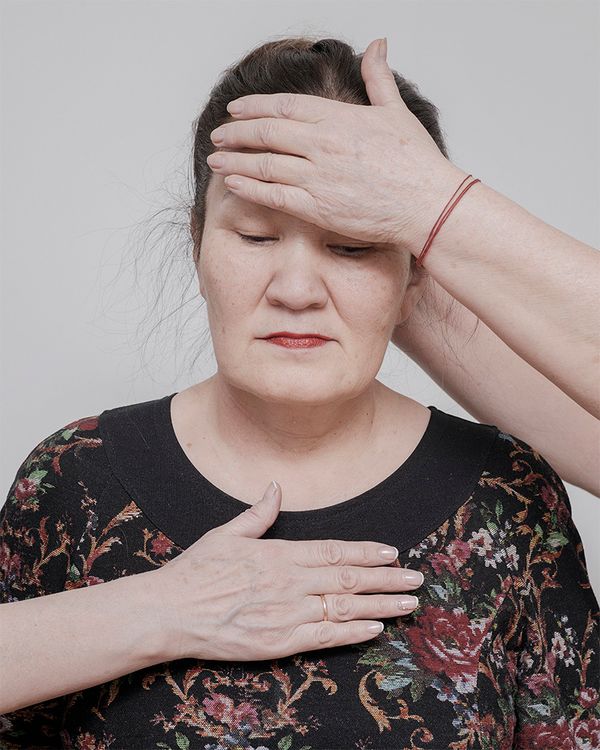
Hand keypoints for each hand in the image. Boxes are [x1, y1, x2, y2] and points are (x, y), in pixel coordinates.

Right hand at [153, 480, 422, 661]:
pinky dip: (353, 633)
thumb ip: (258, 513)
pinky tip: (375, 629)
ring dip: (381, 606)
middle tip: (416, 579)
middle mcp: (290, 583)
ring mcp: (287, 614)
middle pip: (348, 579)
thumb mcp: (226, 532)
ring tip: (408, 604)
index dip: (366, 552)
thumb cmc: (197, 571)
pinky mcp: (279, 643)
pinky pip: (325, 637)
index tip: (392, 553)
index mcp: (280, 554)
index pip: (334, 551)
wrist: (170, 612)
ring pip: (344, 608)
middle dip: (386, 579)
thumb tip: (276, 487)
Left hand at [206, 37, 466, 253]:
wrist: (427, 203)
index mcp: (338, 118)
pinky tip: (233, 184)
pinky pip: (275, 196)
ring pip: (265, 164)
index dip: (255, 107)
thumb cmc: (415, 162)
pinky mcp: (318, 207)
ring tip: (215, 159)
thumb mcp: (396, 110)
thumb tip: (377, 44)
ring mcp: (318, 176)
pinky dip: (251, 188)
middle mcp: (322, 144)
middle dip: (237, 134)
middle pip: (267, 133)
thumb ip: (378, 77)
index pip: (284, 107)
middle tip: (218, 135)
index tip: (236, 110)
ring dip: (235, 161)